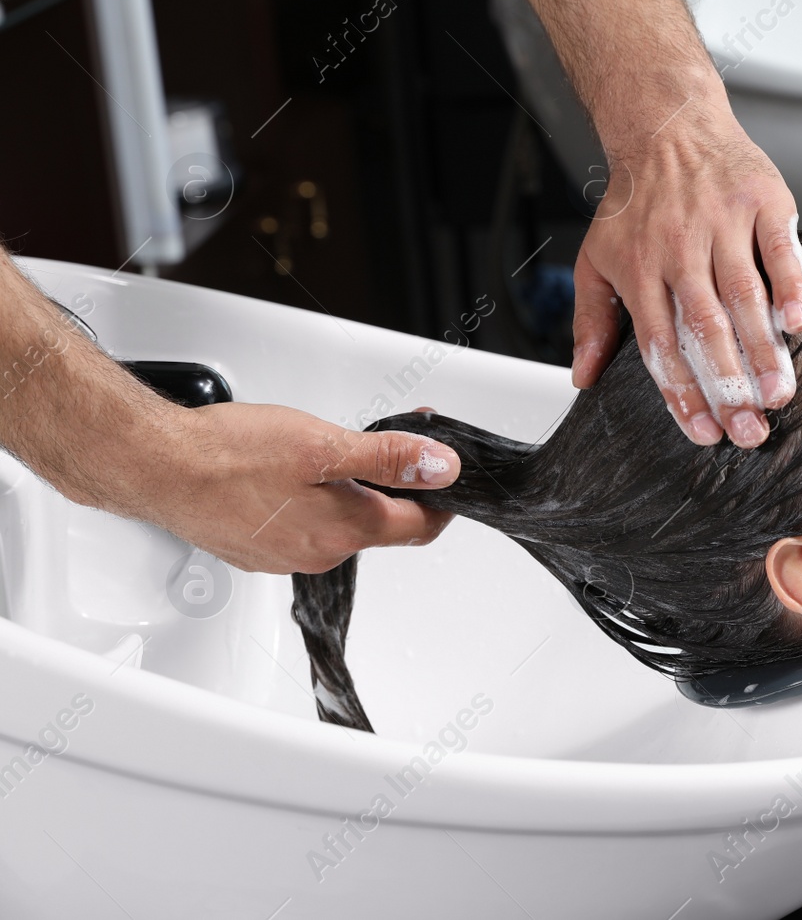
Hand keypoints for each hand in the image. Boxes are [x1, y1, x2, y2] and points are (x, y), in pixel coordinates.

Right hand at [129, 402, 462, 573]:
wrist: (157, 467)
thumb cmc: (230, 455)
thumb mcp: (324, 444)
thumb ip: (389, 459)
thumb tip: (442, 468)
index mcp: (346, 531)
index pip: (422, 526)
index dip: (442, 497)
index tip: (446, 472)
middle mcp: (320, 554)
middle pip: (383, 525)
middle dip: (398, 487)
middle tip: (398, 445)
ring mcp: (285, 556)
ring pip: (342, 525)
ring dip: (354, 492)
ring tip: (340, 452)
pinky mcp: (256, 548)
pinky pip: (304, 526)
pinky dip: (315, 500)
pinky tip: (297, 472)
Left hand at [570, 108, 801, 448]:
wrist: (667, 126)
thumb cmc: (635, 200)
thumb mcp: (596, 257)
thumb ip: (591, 320)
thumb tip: (581, 377)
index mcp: (640, 269)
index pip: (660, 344)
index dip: (682, 393)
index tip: (703, 432)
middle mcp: (679, 249)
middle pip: (705, 329)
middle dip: (728, 386)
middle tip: (749, 431)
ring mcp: (722, 224)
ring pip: (743, 297)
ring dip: (763, 351)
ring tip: (777, 395)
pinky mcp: (762, 202)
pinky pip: (778, 250)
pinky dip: (790, 286)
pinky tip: (798, 324)